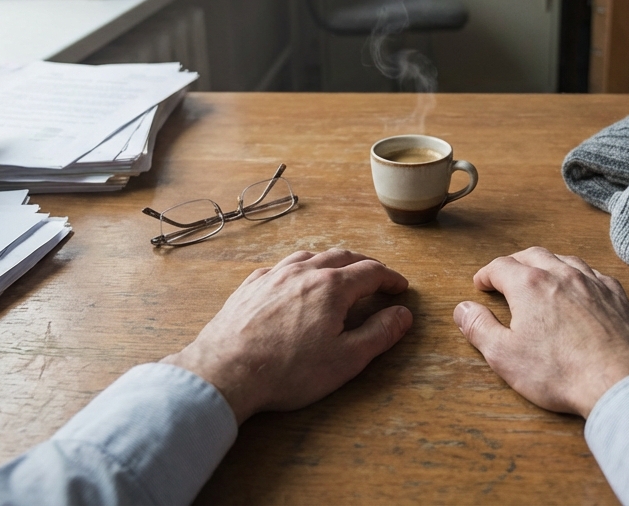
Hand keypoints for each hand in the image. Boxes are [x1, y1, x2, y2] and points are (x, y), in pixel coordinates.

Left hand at [162, 248, 411, 422]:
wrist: (225, 372)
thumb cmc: (286, 371)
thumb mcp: (345, 359)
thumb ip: (379, 334)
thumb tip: (403, 315)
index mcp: (332, 287)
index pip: (371, 272)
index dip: (390, 279)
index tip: (400, 287)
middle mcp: (303, 271)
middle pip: (342, 257)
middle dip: (364, 265)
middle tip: (377, 278)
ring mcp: (274, 275)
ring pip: (310, 257)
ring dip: (331, 262)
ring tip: (340, 273)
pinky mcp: (251, 286)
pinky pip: (281, 267)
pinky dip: (300, 269)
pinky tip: (297, 282)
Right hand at [454, 247, 628, 417]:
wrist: (619, 382)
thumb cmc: (560, 372)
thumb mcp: (504, 355)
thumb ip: (479, 328)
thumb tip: (462, 308)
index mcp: (530, 285)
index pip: (500, 266)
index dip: (486, 274)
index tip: (480, 284)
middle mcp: (562, 274)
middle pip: (532, 255)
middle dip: (514, 263)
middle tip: (505, 276)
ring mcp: (592, 282)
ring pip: (564, 259)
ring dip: (547, 264)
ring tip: (539, 276)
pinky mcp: (616, 295)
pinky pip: (592, 273)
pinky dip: (578, 275)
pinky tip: (578, 287)